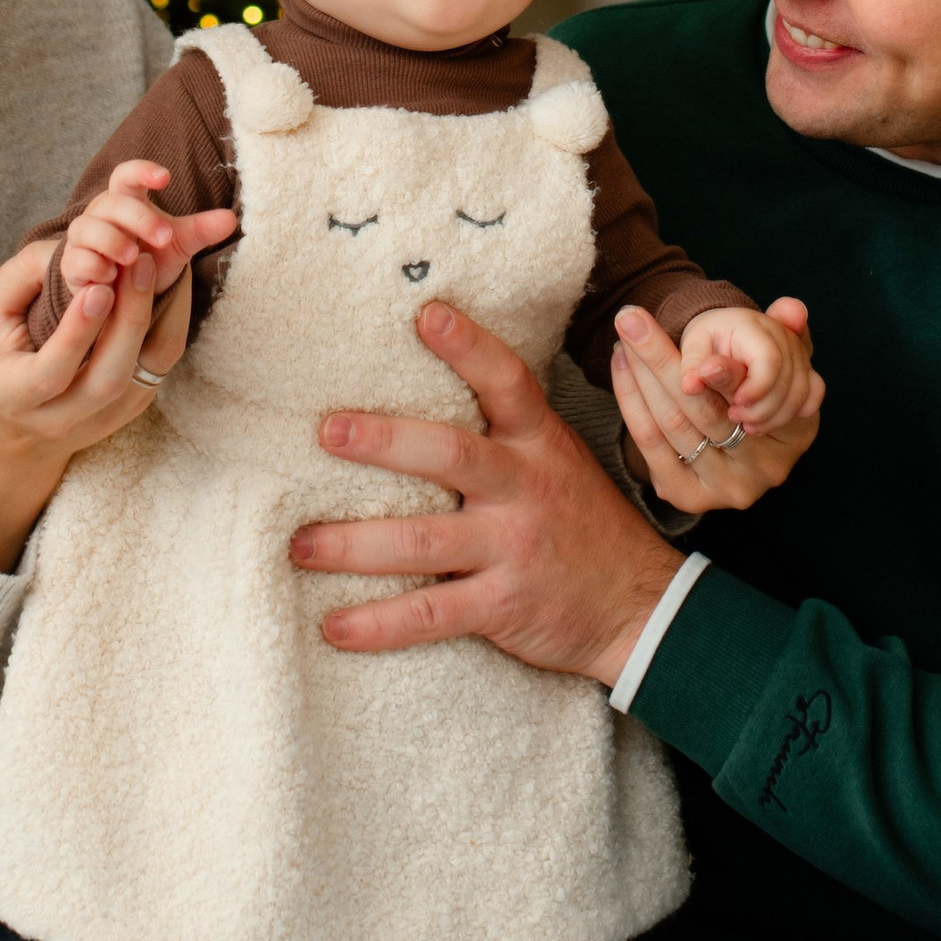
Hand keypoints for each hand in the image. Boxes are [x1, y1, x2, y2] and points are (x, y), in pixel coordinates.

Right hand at [0, 236, 188, 570]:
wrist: (12, 420)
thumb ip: (24, 275)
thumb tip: (75, 246)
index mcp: (14, 396)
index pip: (50, 374)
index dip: (76, 335)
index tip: (96, 290)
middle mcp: (60, 418)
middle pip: (106, 381)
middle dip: (128, 321)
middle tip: (139, 264)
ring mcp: (102, 420)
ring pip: (144, 375)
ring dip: (160, 318)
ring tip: (159, 267)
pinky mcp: (133, 409)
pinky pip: (160, 366)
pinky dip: (170, 324)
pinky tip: (169, 285)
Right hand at [55, 160, 235, 313]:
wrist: (127, 297)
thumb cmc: (149, 260)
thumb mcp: (178, 244)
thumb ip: (201, 230)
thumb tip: (231, 219)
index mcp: (125, 200)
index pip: (125, 175)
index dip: (141, 170)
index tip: (166, 177)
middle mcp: (100, 215)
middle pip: (110, 202)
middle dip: (138, 218)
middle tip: (165, 237)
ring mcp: (82, 240)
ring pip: (86, 227)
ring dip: (112, 240)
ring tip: (135, 258)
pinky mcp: (72, 266)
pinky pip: (75, 259)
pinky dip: (94, 266)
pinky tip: (113, 277)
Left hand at [286, 299, 681, 685]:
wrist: (641, 606)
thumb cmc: (582, 524)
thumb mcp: (556, 460)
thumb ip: (503, 432)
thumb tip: (420, 392)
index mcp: (538, 444)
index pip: (507, 382)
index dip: (469, 347)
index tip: (426, 313)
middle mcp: (523, 488)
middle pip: (450, 455)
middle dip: (384, 441)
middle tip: (327, 432)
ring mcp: (512, 547)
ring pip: (422, 541)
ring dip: (353, 545)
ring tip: (299, 545)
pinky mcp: (502, 605)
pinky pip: (430, 614)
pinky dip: (378, 624)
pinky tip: (335, 626)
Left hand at [614, 299, 822, 522]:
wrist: (729, 444)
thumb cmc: (754, 390)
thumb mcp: (777, 361)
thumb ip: (787, 333)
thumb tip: (791, 307)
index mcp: (799, 432)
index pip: (751, 394)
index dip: (719, 366)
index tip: (679, 327)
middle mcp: (768, 468)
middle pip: (704, 408)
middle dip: (661, 359)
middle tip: (631, 321)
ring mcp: (728, 487)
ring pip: (673, 423)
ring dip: (641, 375)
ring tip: (624, 336)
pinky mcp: (690, 496)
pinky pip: (651, 443)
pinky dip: (631, 400)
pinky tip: (622, 366)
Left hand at [673, 299, 819, 438]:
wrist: (722, 333)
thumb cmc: (706, 342)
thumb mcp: (693, 349)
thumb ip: (692, 365)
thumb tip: (690, 386)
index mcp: (752, 325)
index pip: (769, 359)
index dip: (757, 388)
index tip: (736, 405)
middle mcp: (782, 334)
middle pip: (789, 379)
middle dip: (764, 407)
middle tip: (735, 417)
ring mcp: (797, 351)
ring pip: (802, 390)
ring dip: (777, 415)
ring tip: (747, 426)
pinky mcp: (805, 368)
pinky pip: (814, 392)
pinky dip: (797, 411)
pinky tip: (773, 421)